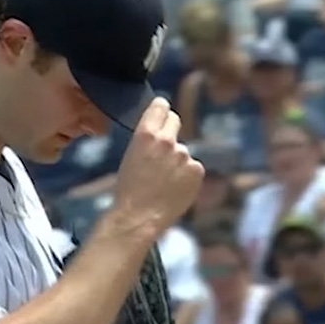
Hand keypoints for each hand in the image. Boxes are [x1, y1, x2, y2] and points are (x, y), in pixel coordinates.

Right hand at [113, 97, 204, 235]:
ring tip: (164, 181)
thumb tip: (159, 133)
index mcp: (145, 134)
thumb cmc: (128, 190)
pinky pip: (193, 167)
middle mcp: (167, 140)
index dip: (160, 110)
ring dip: (177, 161)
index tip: (161, 114)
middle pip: (175, 120)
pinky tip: (175, 188)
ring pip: (182, 150)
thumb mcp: (130, 156)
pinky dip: (187, 176)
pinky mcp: (196, 170)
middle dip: (170, 131)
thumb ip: (147, 140)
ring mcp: (184, 155)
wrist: (138, 218)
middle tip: (164, 149)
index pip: (161, 105)